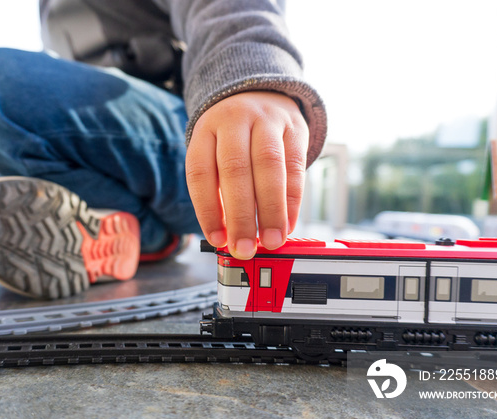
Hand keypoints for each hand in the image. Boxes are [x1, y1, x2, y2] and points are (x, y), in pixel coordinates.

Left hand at [186, 91, 308, 259]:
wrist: (261, 93)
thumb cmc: (233, 137)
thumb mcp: (215, 152)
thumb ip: (218, 190)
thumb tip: (227, 236)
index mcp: (206, 129)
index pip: (201, 173)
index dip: (208, 210)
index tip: (217, 240)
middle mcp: (234, 120)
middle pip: (235, 170)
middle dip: (241, 216)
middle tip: (245, 247)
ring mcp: (267, 120)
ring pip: (269, 167)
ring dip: (270, 210)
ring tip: (271, 240)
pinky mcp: (295, 128)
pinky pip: (295, 166)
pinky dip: (292, 200)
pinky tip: (288, 223)